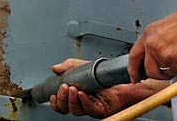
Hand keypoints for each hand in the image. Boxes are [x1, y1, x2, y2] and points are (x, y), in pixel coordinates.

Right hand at [49, 58, 168, 117]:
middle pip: (66, 108)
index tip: (53, 94)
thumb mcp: (82, 65)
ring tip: (72, 89)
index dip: (55, 101)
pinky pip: (90, 109)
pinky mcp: (101, 109)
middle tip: (63, 88)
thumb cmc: (104, 74)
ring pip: (76, 110)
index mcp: (76, 93)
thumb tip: (55, 68)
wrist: (123, 77)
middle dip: (62, 99)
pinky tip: (82, 94)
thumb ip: (68, 66)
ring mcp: (91, 107)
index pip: (62, 102)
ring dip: (72, 100)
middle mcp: (83, 102)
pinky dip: (84, 102)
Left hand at [128, 5, 176, 82]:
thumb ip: (155, 43)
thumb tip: (156, 59)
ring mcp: (158, 51)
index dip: (133, 69)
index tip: (134, 77)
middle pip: (148, 69)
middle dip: (159, 75)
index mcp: (146, 35)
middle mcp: (149, 43)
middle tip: (168, 73)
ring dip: (174, 70)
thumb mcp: (162, 30)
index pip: (134, 56)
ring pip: (163, 72)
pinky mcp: (170, 58)